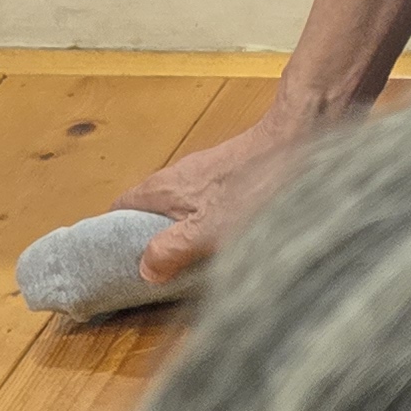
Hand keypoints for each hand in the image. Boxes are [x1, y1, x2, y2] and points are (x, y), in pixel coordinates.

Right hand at [114, 103, 328, 284]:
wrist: (298, 139)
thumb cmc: (254, 186)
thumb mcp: (207, 230)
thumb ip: (172, 249)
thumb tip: (145, 269)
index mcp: (161, 188)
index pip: (119, 209)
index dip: (112, 235)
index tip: (117, 263)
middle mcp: (178, 176)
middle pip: (151, 210)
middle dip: (152, 240)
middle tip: (161, 272)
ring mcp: (208, 174)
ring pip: (184, 208)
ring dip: (186, 233)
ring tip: (195, 263)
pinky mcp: (238, 174)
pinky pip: (212, 204)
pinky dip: (213, 224)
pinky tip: (233, 241)